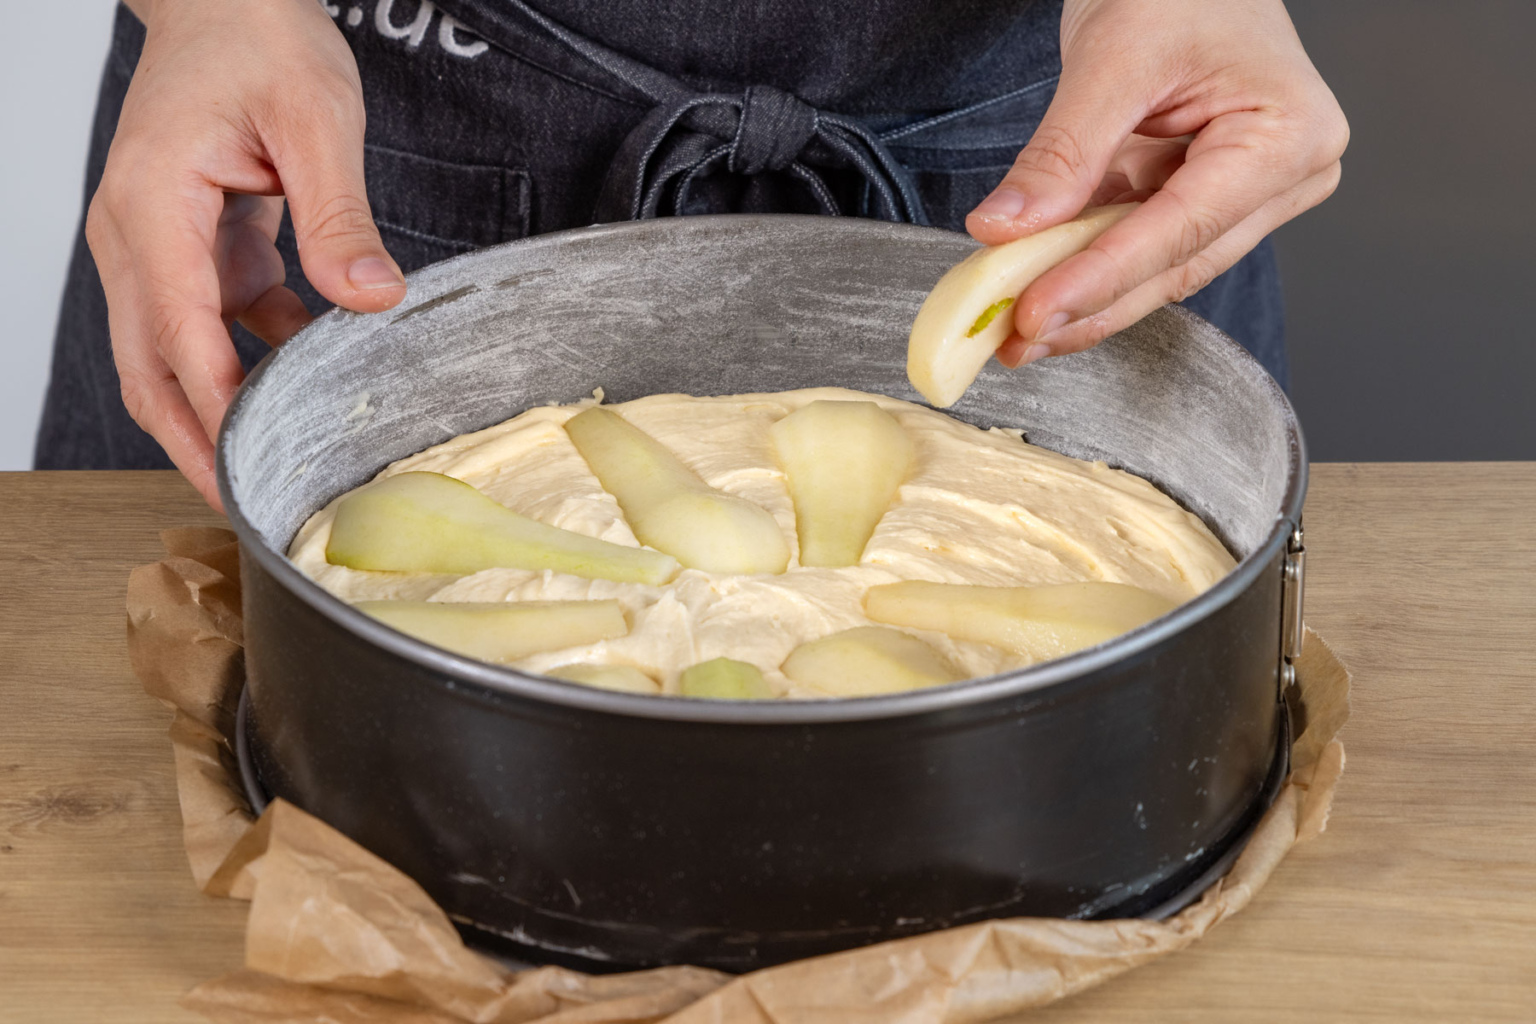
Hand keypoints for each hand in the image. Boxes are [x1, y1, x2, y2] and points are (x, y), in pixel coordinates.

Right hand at [88, 0, 405, 508]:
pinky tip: (311, 372)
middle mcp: (136, 236)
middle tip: (250, 506)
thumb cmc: (258, 40)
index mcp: (150, 209)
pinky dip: (254, 358)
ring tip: (282, 462)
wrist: (227, 1)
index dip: (212, 416)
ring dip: (222, 410)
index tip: (248, 475)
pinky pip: (215, 323)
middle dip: (195, 442)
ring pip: (176, 356)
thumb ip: (339, 212)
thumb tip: (371, 298)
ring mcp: (157, 245)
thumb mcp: (316, 118)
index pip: (177, 340)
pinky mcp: (192, 247)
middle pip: (150, 370)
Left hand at [966, 0, 1347, 367]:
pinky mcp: (1206, 195)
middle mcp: (1285, 174)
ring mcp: (1249, 190)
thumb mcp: (1112, 54)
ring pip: (1158, 267)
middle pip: (1175, 264)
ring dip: (1084, 299)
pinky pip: (1142, 242)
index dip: (1101, 278)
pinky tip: (1037, 290)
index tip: (1034, 312)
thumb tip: (1005, 230)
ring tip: (1015, 332)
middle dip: (1088, 304)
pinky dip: (1085, 265)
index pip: (1181, 229)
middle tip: (1013, 341)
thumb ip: (1062, 151)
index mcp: (1288, 133)